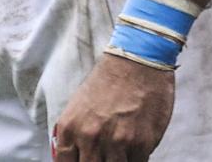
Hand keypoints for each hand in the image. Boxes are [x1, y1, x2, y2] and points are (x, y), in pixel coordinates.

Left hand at [50, 53, 175, 161]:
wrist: (138, 59)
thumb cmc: (109, 81)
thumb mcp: (78, 106)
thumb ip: (73, 136)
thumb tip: (75, 158)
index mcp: (70, 128)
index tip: (85, 161)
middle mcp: (90, 137)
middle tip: (106, 156)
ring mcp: (116, 141)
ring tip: (121, 152)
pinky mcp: (141, 142)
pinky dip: (135, 160)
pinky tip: (135, 148)